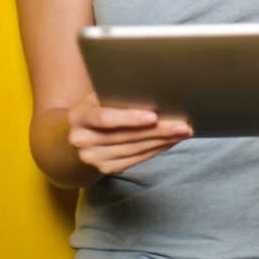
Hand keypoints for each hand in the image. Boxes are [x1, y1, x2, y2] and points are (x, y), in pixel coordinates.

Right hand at [67, 92, 192, 175]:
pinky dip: (155, 150)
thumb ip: (117, 94)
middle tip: (182, 124)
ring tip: (182, 132)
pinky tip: (170, 142)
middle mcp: (82, 140)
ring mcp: (93, 158)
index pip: (105, 118)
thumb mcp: (97, 97)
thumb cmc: (94, 108)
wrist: (75, 139)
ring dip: (161, 141)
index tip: (154, 116)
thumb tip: (153, 88)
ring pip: (134, 150)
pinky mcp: (106, 169)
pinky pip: (135, 159)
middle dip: (158, 131)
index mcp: (79, 116)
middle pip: (126, 136)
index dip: (129, 118)